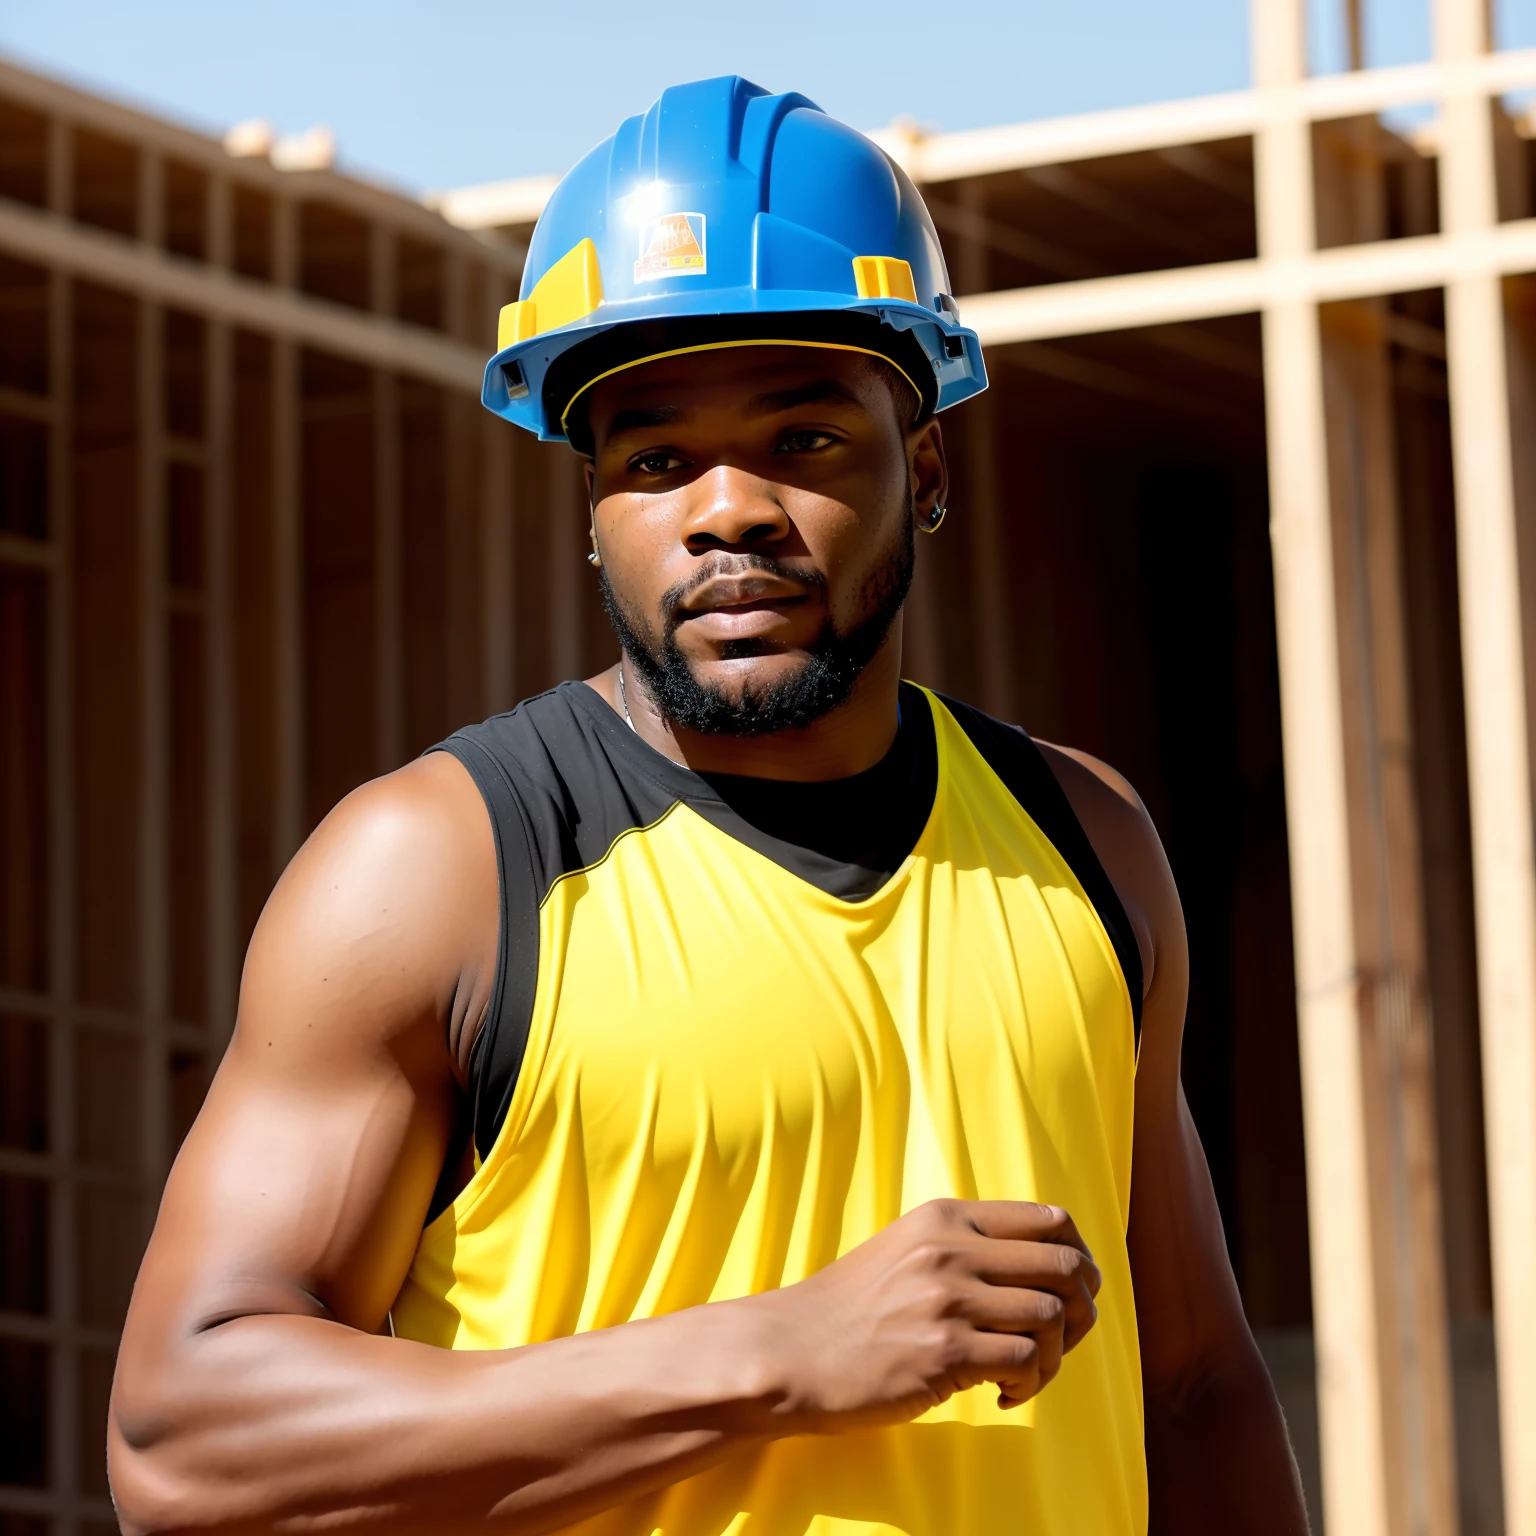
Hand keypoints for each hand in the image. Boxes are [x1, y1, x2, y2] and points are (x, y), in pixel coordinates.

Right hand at [754, 1199, 1100, 1431]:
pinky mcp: (945, 1351)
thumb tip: (1047, 1268)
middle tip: (1063, 1341)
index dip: (1080, 1258)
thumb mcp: (906, 1250)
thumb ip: (965, 1246)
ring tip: (1023, 1374)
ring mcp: (948, 1298)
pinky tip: (1003, 1395)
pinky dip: (1030, 1384)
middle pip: (1065, 1267)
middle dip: (1082, 1310)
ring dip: (1056, 1356)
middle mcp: (951, 1247)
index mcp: (945, 1217)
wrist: (790, 1352)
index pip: (1051, 1219)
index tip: (1074, 1292)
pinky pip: (1027, 1361)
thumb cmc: (850, 1311)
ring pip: (1053, 1316)